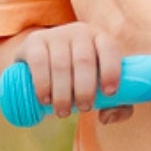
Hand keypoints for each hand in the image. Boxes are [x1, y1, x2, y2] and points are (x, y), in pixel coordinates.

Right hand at [11, 22, 132, 121]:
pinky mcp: (34, 41)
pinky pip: (39, 62)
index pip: (109, 49)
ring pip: (61, 64)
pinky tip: (45, 99)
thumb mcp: (99, 88)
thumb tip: (106, 117)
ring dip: (63, 93)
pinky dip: (42, 83)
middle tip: (83, 108)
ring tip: (63, 112)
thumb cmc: (78, 78)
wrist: (41, 63)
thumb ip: (115, 107)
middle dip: (85, 89)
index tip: (109, 93)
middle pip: (84, 60)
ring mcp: (55, 35)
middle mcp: (79, 32)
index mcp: (100, 39)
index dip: (111, 70)